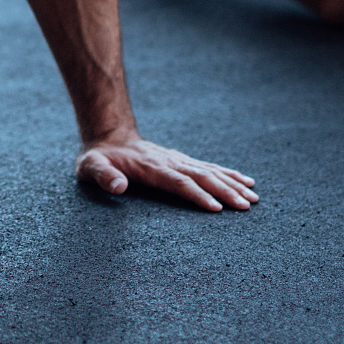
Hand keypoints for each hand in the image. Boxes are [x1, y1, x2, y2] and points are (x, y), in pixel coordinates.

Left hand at [77, 134, 256, 210]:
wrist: (108, 135)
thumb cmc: (98, 158)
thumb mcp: (90, 166)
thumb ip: (103, 176)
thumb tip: (119, 186)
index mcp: (151, 168)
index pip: (178, 182)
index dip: (197, 194)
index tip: (216, 208)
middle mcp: (170, 162)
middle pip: (201, 177)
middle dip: (225, 191)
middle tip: (247, 205)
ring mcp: (178, 160)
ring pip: (210, 172)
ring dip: (232, 184)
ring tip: (254, 196)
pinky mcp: (182, 161)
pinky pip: (209, 168)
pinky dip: (229, 174)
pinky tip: (245, 181)